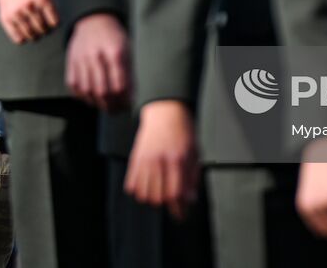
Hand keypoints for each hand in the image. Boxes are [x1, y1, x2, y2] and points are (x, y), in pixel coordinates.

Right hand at [0, 0, 58, 43]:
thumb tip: (62, 18)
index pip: (54, 21)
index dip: (55, 23)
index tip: (54, 24)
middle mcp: (29, 5)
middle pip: (42, 28)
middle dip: (45, 30)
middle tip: (45, 29)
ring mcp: (16, 12)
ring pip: (30, 34)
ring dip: (35, 36)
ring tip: (36, 33)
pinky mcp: (6, 18)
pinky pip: (17, 37)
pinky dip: (22, 38)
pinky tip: (24, 35)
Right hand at [66, 13, 130, 110]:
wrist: (94, 20)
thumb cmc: (115, 37)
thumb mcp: (127, 49)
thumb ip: (129, 73)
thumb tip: (131, 98)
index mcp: (115, 52)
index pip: (119, 84)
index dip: (124, 100)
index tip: (128, 106)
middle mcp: (96, 56)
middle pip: (102, 91)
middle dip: (111, 106)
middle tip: (116, 111)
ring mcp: (81, 59)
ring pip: (87, 91)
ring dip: (97, 104)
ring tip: (105, 107)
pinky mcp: (71, 62)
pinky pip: (74, 86)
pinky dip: (83, 96)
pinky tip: (91, 98)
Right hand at [124, 100, 199, 219]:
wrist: (166, 110)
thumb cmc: (183, 131)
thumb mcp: (195, 152)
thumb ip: (192, 177)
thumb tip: (190, 200)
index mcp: (178, 159)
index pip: (176, 194)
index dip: (179, 209)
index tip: (181, 216)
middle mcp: (160, 161)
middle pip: (159, 198)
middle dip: (166, 204)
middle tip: (171, 199)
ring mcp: (145, 160)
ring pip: (144, 195)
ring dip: (152, 198)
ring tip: (159, 192)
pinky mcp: (135, 158)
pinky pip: (131, 185)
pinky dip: (139, 190)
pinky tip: (147, 185)